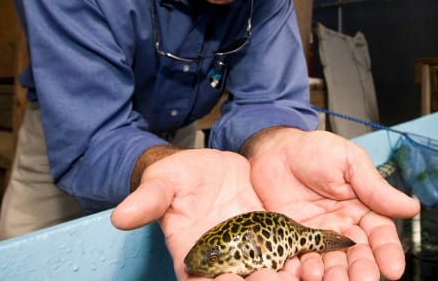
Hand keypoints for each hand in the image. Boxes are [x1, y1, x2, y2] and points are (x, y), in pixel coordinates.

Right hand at [111, 148, 310, 280]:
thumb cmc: (181, 177)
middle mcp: (225, 261)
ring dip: (284, 277)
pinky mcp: (274, 239)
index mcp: (193, 255)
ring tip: (301, 273)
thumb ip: (149, 199)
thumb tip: (122, 215)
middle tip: (270, 276)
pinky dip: (302, 260)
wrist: (210, 167)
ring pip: (270, 274)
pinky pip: (289, 255)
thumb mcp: (164, 181)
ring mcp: (251, 252)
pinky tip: (315, 258)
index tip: (228, 278)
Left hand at [243, 128, 420, 280]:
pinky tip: (307, 273)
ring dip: (335, 275)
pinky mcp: (292, 241)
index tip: (393, 268)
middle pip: (357, 256)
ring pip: (331, 263)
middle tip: (363, 280)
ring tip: (333, 280)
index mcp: (362, 209)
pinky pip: (300, 261)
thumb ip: (375, 187)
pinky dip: (303, 271)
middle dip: (362, 269)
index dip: (387, 252)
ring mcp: (316, 237)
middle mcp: (342, 228)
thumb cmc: (313, 150)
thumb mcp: (349, 161)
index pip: (379, 235)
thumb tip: (411, 206)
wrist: (274, 150)